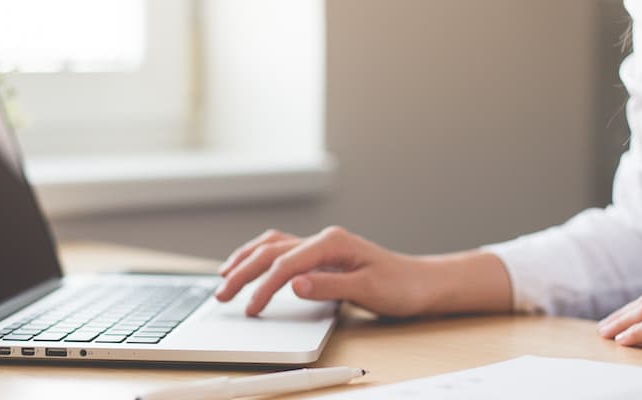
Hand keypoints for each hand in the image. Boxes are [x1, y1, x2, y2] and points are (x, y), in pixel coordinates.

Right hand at [214, 226, 425, 316]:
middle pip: (271, 252)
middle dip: (242, 272)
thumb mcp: (367, 289)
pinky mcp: (321, 256)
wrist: (420, 283)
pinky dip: (260, 257)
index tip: (251, 309)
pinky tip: (249, 265)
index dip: (264, 287)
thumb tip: (294, 284)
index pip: (286, 264)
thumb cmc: (399, 286)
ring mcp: (321, 246)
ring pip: (272, 246)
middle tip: (221, 295)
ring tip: (223, 277)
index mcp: (332, 243)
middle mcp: (323, 239)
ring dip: (245, 260)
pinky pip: (282, 251)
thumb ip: (329, 286)